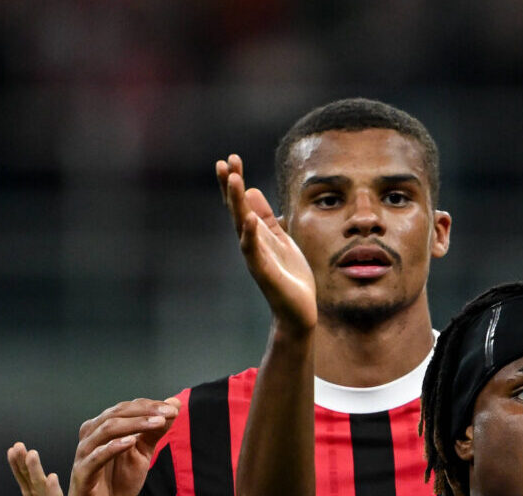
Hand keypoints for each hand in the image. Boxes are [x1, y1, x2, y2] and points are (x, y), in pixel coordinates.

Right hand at [68, 397, 175, 495]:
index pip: (126, 408)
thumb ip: (154, 431)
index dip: (149, 406)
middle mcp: (91, 434)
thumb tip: (174, 404)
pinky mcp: (82, 471)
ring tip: (157, 423)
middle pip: (116, 413)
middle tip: (169, 412)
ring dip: (134, 425)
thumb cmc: (117, 481)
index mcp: (103, 426)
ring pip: (107, 429)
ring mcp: (85, 452)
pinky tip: (131, 442)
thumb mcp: (142, 454)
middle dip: (145, 411)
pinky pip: (96, 456)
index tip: (174, 408)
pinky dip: (113, 447)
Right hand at [216, 154, 317, 333]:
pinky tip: (249, 218)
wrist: (298, 311)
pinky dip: (251, 234)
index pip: (241, 203)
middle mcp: (251, 243)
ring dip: (237, 203)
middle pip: (236, 210)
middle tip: (224, 162)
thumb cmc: (289, 276)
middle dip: (230, 187)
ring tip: (234, 179)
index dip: (235, 182)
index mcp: (256, 234)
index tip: (231, 158)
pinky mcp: (264, 272)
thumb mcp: (281, 239)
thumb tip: (251, 191)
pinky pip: (254, 251)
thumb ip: (267, 217)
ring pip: (242, 225)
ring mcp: (256, 257)